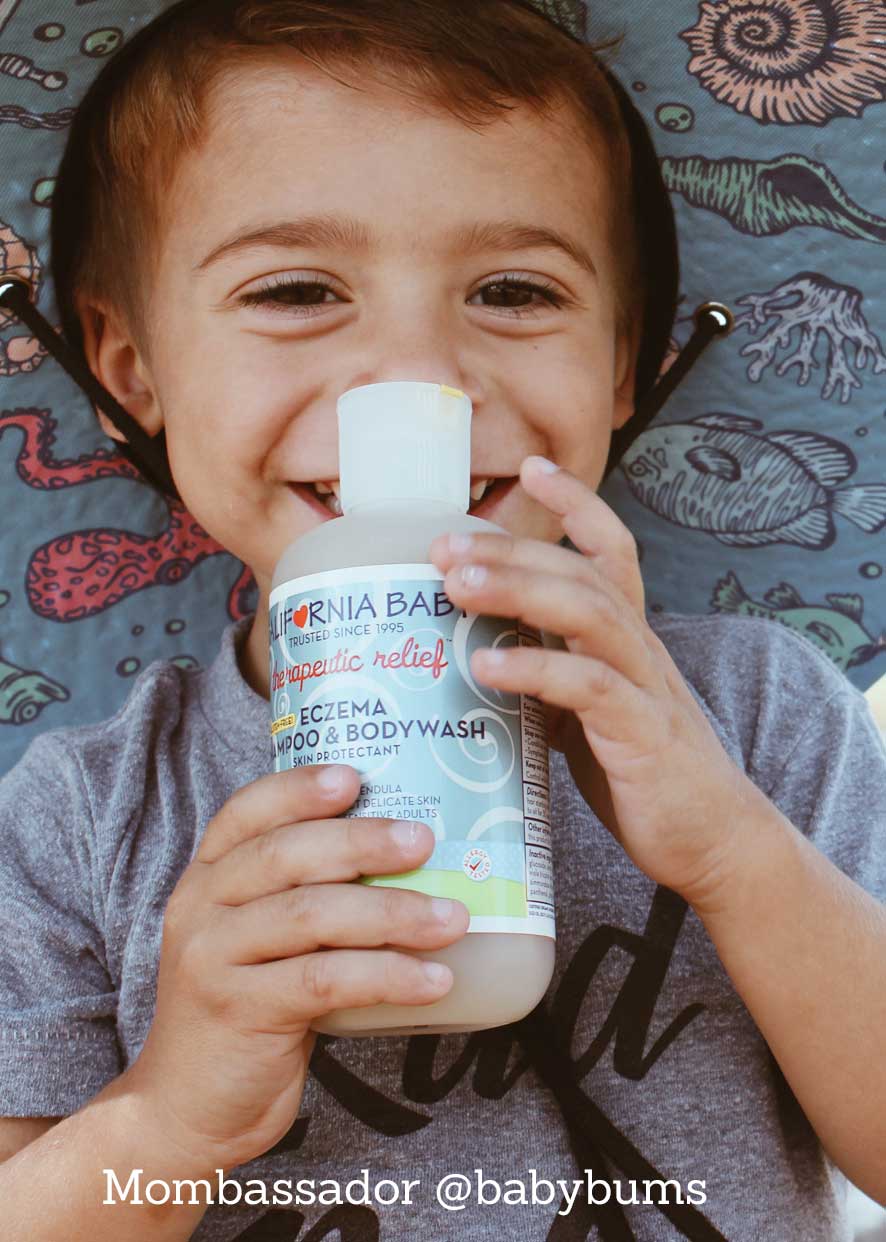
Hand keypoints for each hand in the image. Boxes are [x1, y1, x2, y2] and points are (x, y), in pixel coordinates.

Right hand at [123, 764, 468, 1172]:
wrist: (188, 1108)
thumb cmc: (248, 1009)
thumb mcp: (259, 940)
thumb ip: (304, 897)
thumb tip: (410, 859)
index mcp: (207, 877)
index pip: (245, 812)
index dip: (298, 788)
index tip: (354, 777)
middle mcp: (200, 908)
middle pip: (285, 855)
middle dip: (361, 842)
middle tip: (424, 841)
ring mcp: (212, 959)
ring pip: (310, 915)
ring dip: (391, 912)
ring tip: (452, 918)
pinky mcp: (237, 1011)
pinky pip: (322, 981)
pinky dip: (386, 975)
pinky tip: (433, 980)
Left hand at [429, 455, 761, 912]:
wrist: (712, 840)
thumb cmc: (640, 774)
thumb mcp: (591, 714)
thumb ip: (551, 679)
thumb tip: (476, 663)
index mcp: (629, 638)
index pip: (611, 550)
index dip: (578, 503)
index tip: (533, 468)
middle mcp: (641, 647)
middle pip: (580, 572)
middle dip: (511, 550)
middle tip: (442, 546)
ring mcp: (646, 686)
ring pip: (587, 612)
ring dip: (517, 590)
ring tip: (455, 586)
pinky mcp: (643, 733)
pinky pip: (589, 686)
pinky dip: (536, 668)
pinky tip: (485, 665)